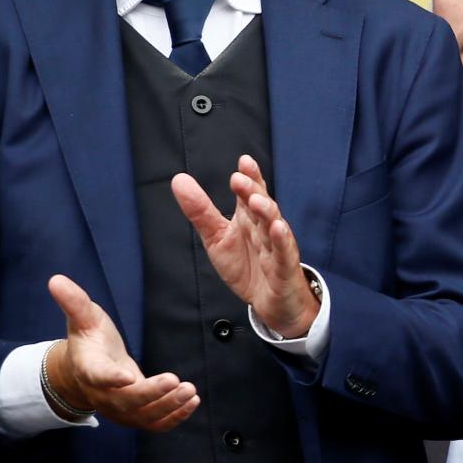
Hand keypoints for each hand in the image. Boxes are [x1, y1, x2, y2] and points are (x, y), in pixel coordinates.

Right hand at [46, 275, 197, 430]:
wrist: (86, 371)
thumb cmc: (89, 341)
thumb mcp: (83, 318)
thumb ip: (75, 301)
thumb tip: (56, 280)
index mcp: (90, 368)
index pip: (97, 376)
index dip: (110, 378)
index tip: (126, 376)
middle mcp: (104, 393)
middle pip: (126, 401)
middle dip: (151, 393)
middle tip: (175, 381)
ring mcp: (120, 407)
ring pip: (142, 416)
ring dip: (167, 407)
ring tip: (190, 393)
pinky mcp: (135, 414)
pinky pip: (153, 423)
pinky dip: (173, 418)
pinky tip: (192, 403)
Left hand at [172, 157, 318, 339]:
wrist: (269, 301)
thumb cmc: (247, 265)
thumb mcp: (216, 238)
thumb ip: (200, 210)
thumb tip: (178, 180)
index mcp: (250, 218)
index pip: (251, 193)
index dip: (250, 177)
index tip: (243, 161)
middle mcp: (265, 228)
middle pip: (261, 205)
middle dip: (253, 190)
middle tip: (239, 179)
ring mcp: (276, 246)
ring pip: (274, 226)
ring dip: (267, 211)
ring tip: (255, 200)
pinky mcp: (283, 267)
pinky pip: (284, 252)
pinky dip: (282, 240)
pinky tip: (278, 228)